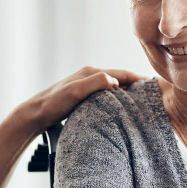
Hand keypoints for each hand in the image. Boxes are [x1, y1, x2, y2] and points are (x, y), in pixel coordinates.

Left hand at [17, 66, 145, 134]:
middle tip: (150, 93)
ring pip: (111, 86)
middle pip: (118, 78)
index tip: (152, 82)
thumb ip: (96, 82)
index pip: (120, 73)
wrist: (34, 115)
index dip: (137, 77)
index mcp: (90, 72)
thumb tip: (115, 81)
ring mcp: (84, 86)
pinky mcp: (81, 97)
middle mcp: (88, 76)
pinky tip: (118, 108)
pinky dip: (115, 98)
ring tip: (139, 101)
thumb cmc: (53, 104)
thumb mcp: (76, 91)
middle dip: (134, 83)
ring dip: (125, 91)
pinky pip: (104, 95)